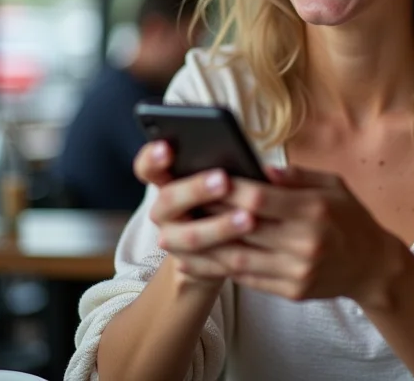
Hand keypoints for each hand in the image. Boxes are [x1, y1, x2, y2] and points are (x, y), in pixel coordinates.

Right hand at [133, 141, 255, 284]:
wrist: (221, 243)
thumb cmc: (228, 194)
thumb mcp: (228, 176)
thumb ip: (235, 166)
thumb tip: (266, 169)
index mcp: (166, 181)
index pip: (147, 167)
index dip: (152, 158)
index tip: (166, 148)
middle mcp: (163, 211)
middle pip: (168, 199)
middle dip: (196, 189)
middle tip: (224, 180)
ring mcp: (172, 240)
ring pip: (189, 236)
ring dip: (219, 227)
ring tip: (249, 218)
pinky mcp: (189, 265)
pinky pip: (206, 263)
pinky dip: (228, 255)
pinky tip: (251, 248)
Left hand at [158, 165, 403, 307]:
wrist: (373, 265)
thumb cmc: (350, 216)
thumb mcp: (333, 183)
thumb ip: (297, 176)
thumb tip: (260, 168)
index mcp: (315, 210)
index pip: (260, 198)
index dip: (228, 188)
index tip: (202, 177)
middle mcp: (305, 242)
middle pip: (243, 227)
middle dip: (208, 214)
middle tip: (178, 202)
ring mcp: (297, 270)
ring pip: (239, 257)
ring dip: (203, 246)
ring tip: (176, 233)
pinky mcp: (292, 290)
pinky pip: (248, 278)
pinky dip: (220, 267)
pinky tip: (199, 256)